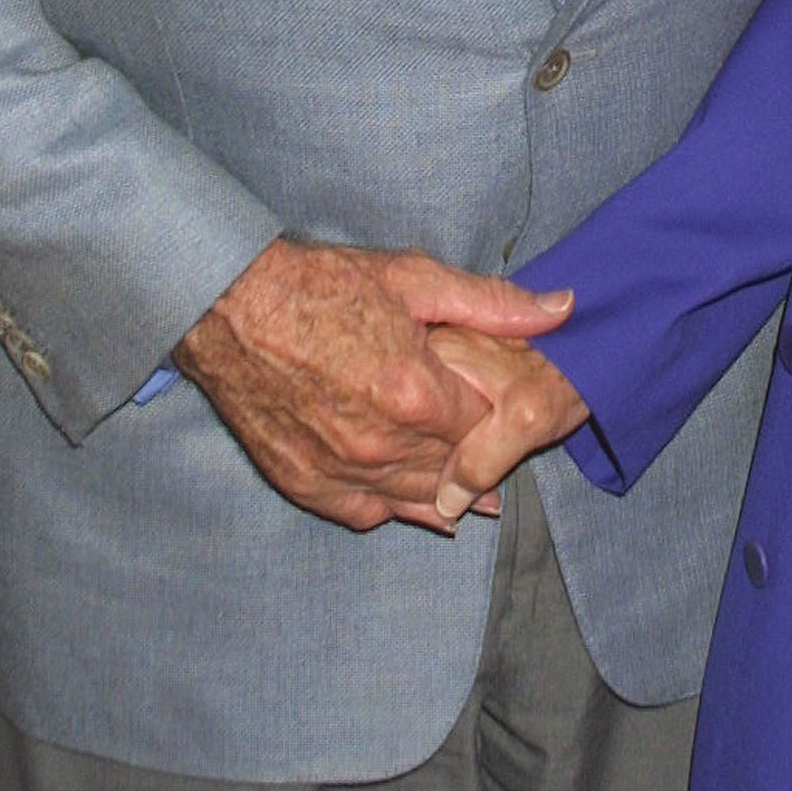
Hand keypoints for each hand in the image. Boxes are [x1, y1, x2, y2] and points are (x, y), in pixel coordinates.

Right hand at [173, 239, 572, 535]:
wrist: (229, 305)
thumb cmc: (321, 284)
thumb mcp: (413, 279)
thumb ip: (493, 303)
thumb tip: (562, 308)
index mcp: (415, 393)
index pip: (488, 429)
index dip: (503, 418)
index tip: (510, 406)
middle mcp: (380, 443)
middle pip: (455, 469)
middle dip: (477, 454)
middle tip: (494, 444)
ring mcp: (340, 469)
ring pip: (415, 497)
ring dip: (444, 489)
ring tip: (471, 485)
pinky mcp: (304, 483)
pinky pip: (365, 511)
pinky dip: (394, 505)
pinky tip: (416, 501)